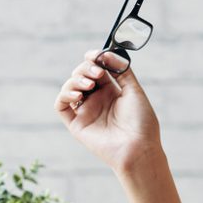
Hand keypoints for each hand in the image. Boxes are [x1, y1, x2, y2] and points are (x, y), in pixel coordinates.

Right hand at [55, 50, 161, 172]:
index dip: (94, 59)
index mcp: (111, 92)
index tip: (96, 54)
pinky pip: (61, 106)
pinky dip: (64, 95)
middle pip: (82, 75)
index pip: (96, 69)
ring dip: (76, 80)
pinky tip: (77, 94)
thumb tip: (107, 54)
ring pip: (70, 87)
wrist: (138, 148)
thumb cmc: (141, 122)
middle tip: (98, 73)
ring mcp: (86, 111)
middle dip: (86, 68)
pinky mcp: (77, 124)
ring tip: (90, 84)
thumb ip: (121, 70)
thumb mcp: (134, 90)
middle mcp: (97, 100)